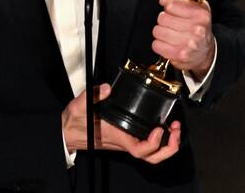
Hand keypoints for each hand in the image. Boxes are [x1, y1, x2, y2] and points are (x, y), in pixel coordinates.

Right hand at [61, 83, 180, 163]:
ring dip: (167, 144)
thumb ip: (93, 95)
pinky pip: (147, 144)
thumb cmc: (75, 122)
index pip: (140, 150)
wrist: (67, 131)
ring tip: (174, 128)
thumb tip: (108, 88)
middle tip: (176, 130)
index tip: (160, 129)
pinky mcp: (127, 137)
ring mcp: (127, 141)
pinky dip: (159, 138)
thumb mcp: (80, 105)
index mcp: (118, 136)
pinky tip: (162, 124)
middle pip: (152, 157)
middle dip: (169, 148)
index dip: (154, 144)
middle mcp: (125, 142)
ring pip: (152, 153)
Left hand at [152, 0, 214, 77]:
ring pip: (158, 31)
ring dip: (161, 32)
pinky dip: (159, 44)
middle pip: (162, 18)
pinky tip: (168, 44)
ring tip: (171, 34)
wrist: (205, 51)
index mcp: (200, 13)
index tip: (175, 11)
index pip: (170, 4)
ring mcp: (188, 43)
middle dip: (165, 20)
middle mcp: (197, 29)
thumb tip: (164, 0)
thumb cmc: (197, 24)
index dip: (170, 7)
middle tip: (173, 24)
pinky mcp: (179, 55)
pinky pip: (156, 45)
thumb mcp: (193, 2)